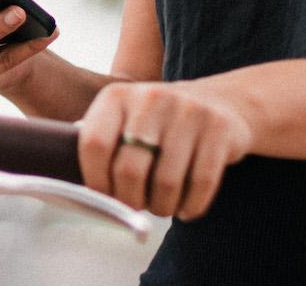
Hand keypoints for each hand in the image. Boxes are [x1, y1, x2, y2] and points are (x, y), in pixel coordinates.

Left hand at [78, 80, 252, 219]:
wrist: (221, 101)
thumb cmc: (160, 125)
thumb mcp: (126, 120)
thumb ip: (104, 149)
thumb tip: (84, 197)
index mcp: (117, 96)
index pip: (94, 144)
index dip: (96, 182)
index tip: (106, 195)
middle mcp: (151, 96)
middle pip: (129, 171)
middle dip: (131, 202)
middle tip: (139, 203)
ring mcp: (187, 110)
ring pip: (166, 185)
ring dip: (162, 207)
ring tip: (163, 203)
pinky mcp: (218, 127)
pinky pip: (201, 185)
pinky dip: (191, 206)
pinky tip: (186, 204)